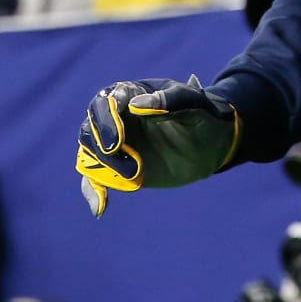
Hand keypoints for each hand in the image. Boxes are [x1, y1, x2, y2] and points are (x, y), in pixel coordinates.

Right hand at [75, 77, 238, 215]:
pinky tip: (101, 207)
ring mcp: (115, 143)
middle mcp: (116, 117)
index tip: (117, 140)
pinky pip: (95, 178)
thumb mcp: (192, 101)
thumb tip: (135, 104)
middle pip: (91, 128)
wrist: (210, 142)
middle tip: (123, 159)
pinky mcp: (117, 167)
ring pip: (90, 153)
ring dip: (102, 167)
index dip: (106, 120)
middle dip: (101, 145)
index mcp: (130, 94)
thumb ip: (169, 99)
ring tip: (134, 177)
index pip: (105, 101)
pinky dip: (92, 192)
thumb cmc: (201, 113)